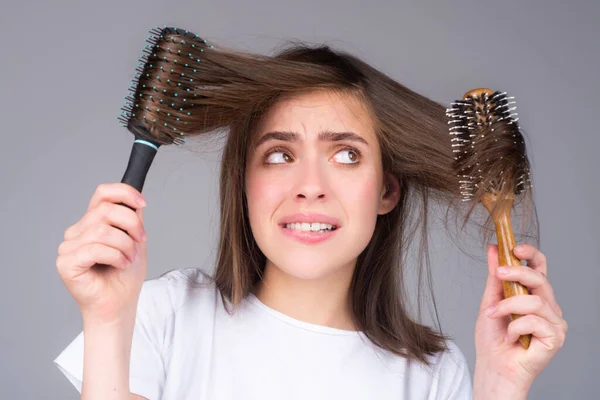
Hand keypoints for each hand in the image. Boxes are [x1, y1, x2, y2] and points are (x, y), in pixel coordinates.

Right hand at [56, 183, 148, 323]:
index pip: (102, 194)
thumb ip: (133, 220)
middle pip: (106, 211)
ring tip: (129, 259)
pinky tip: (120, 264)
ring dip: (125, 245)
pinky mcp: (66, 263)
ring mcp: (68, 247)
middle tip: (139, 241)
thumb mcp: (135, 241)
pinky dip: (115, 256)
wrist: (119, 305)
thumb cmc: (124, 277)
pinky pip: (95, 249)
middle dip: (131, 225)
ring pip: (102, 231)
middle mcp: (77, 232)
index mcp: (91, 223)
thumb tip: (135, 201)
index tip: (142, 203)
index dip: (124, 193)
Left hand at [473, 244, 567, 397]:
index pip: (540, 268)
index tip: (515, 248)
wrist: (493, 367)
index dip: (531, 254)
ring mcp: (554, 322)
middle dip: (517, 272)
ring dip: (508, 306)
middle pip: (540, 278)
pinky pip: (534, 321)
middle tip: (499, 274)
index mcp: (534, 295)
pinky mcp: (556, 337)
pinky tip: (510, 337)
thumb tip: (494, 249)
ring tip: (494, 315)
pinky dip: (515, 327)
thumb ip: (495, 277)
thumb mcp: (490, 301)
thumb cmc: (493, 339)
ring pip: (535, 300)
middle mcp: (548, 306)